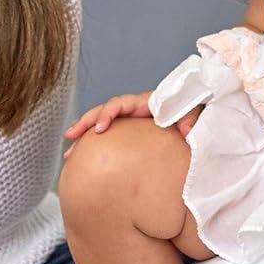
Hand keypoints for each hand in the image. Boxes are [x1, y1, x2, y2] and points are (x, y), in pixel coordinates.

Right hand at [63, 93, 201, 155]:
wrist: (194, 114)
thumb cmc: (192, 111)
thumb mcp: (194, 111)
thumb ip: (190, 117)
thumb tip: (185, 130)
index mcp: (145, 102)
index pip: (120, 103)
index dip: (107, 113)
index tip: (100, 129)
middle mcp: (134, 109)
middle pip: (103, 111)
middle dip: (85, 122)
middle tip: (71, 136)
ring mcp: (130, 120)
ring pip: (101, 124)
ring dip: (84, 136)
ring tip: (69, 154)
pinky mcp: (130, 132)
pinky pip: (108, 136)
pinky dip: (94, 145)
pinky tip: (83, 160)